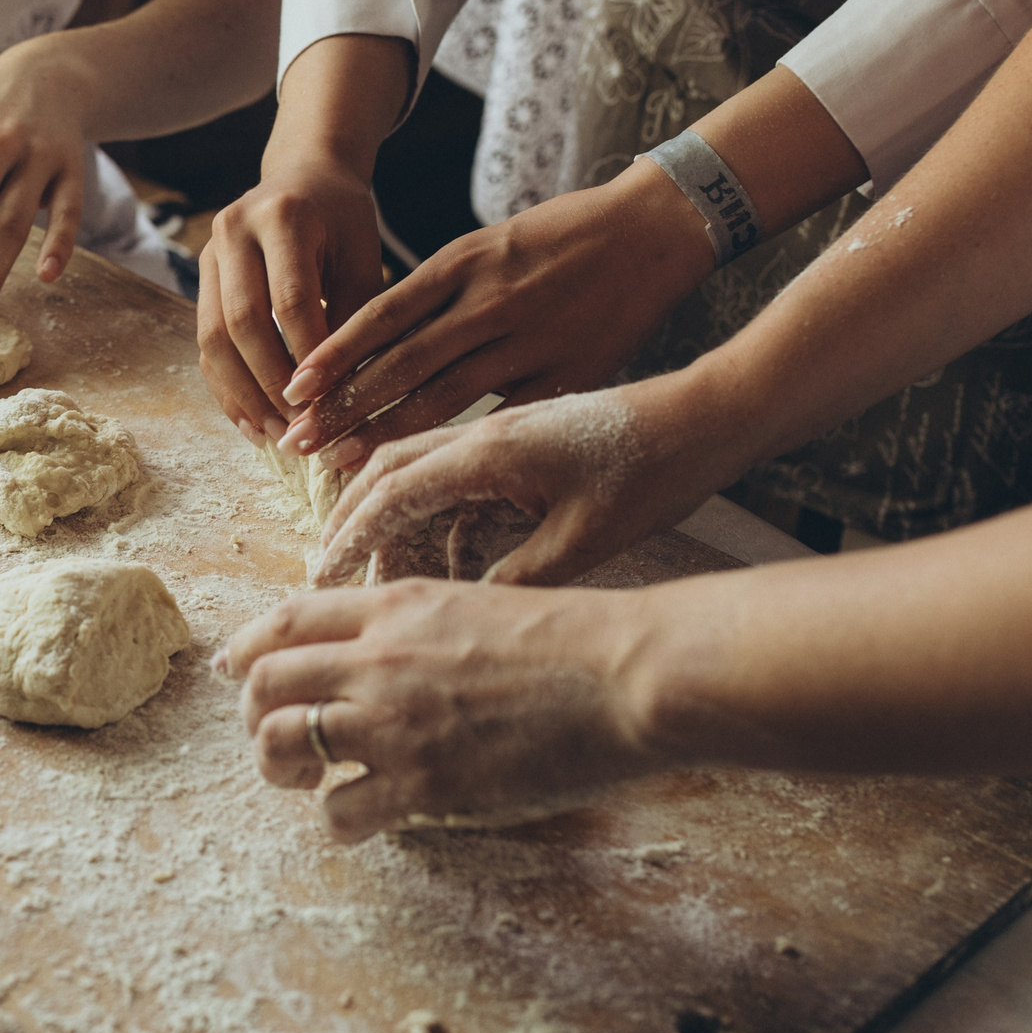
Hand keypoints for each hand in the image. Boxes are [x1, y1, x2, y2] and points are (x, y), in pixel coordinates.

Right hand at [197, 164, 385, 442]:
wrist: (304, 175)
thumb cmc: (343, 221)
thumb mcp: (361, 259)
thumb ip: (352, 319)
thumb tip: (342, 396)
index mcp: (283, 217)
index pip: (290, 300)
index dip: (307, 357)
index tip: (328, 402)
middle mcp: (234, 229)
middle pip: (241, 322)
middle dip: (270, 383)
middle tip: (300, 427)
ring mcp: (208, 251)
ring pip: (213, 337)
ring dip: (243, 393)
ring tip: (274, 433)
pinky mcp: (199, 276)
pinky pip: (204, 342)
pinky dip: (226, 385)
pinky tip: (251, 419)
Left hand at [219, 579, 663, 840]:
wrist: (626, 675)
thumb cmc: (573, 641)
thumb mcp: (475, 605)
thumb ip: (416, 627)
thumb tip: (379, 655)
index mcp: (394, 607)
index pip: (285, 620)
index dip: (248, 647)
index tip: (235, 670)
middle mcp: (377, 659)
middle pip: (264, 685)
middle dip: (253, 715)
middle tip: (277, 738)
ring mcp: (393, 722)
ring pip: (278, 746)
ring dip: (282, 770)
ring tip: (312, 780)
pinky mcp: (422, 783)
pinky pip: (337, 811)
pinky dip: (338, 819)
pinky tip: (365, 815)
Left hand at [277, 165, 713, 469]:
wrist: (652, 229)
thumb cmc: (560, 237)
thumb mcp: (487, 245)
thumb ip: (436, 292)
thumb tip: (375, 343)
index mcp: (461, 262)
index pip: (380, 314)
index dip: (334, 356)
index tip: (295, 389)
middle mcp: (487, 301)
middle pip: (399, 363)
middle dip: (342, 406)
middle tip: (297, 441)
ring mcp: (527, 340)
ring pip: (442, 397)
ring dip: (385, 431)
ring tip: (339, 459)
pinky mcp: (566, 372)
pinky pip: (502, 416)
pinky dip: (461, 443)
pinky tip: (425, 470)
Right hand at [315, 380, 740, 587]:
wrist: (710, 420)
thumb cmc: (654, 474)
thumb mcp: (584, 541)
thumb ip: (516, 577)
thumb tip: (463, 612)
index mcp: (487, 451)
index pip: (391, 492)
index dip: (351, 537)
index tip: (321, 577)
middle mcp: (483, 434)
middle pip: (386, 469)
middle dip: (350, 519)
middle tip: (327, 569)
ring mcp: (502, 436)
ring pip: (418, 470)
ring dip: (390, 515)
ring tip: (377, 570)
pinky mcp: (523, 444)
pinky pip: (459, 478)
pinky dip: (439, 516)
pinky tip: (450, 561)